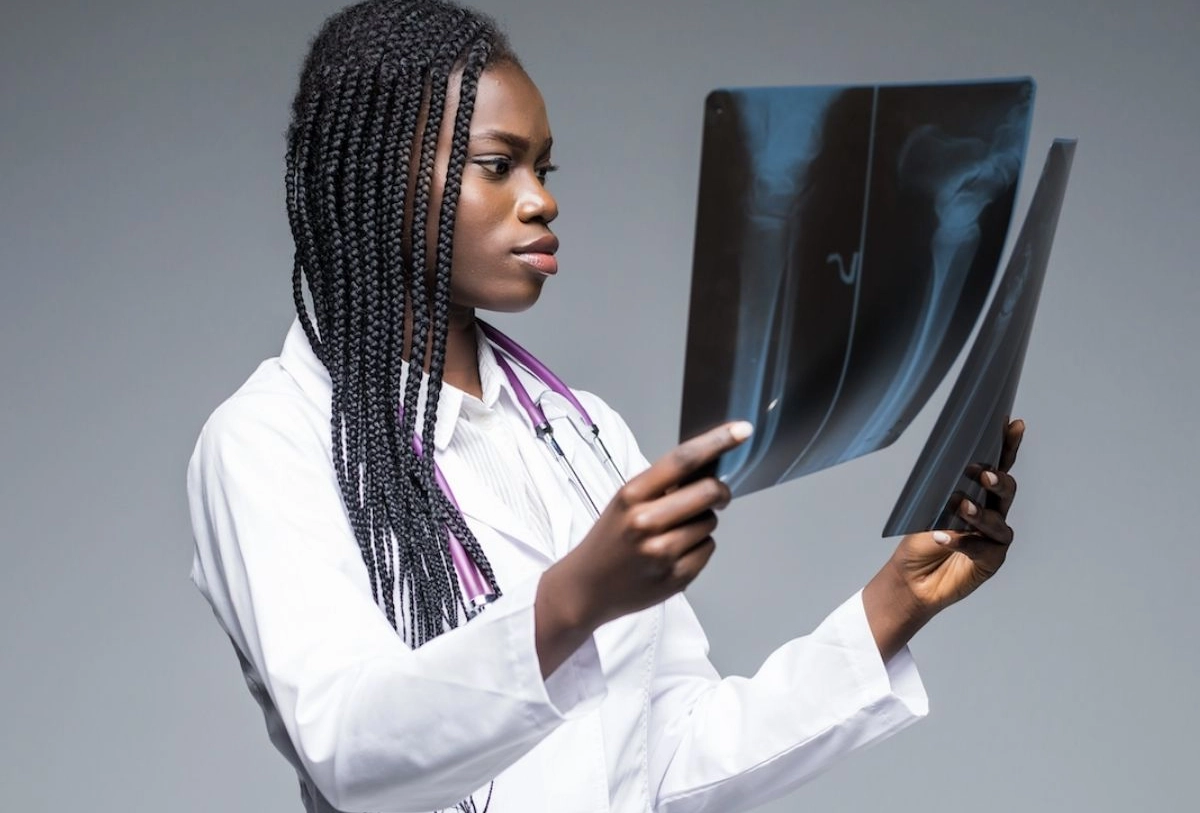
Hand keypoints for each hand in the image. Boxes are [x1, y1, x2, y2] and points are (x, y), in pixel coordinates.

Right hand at [534, 421, 749, 675]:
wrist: (586, 588)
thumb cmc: (609, 540)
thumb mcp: (625, 503)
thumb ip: (662, 486)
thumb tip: (709, 467)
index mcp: (631, 495)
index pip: (682, 460)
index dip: (717, 441)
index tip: (742, 430)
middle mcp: (645, 522)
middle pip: (708, 492)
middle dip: (720, 492)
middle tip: (718, 495)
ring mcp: (661, 553)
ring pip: (710, 523)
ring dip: (703, 522)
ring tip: (676, 532)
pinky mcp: (675, 578)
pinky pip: (708, 549)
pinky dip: (699, 547)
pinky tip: (675, 553)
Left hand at [864, 419, 1024, 658]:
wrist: (910, 579)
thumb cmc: (919, 542)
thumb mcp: (926, 511)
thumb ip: (942, 494)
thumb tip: (950, 474)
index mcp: (978, 494)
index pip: (997, 466)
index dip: (1008, 446)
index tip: (1013, 424)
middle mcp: (992, 513)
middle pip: (1006, 491)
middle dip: (997, 480)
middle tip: (982, 473)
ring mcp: (994, 539)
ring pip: (997, 521)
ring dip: (978, 512)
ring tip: (959, 507)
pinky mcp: (990, 562)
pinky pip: (983, 548)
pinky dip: (963, 541)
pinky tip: (945, 537)